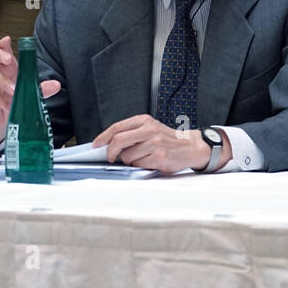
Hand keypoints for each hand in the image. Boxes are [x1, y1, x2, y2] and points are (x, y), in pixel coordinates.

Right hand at [0, 35, 60, 136]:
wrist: (5, 122)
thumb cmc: (14, 102)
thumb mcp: (30, 95)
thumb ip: (41, 89)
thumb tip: (55, 85)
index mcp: (9, 67)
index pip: (3, 49)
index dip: (3, 44)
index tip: (7, 40)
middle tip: (8, 59)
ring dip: (2, 80)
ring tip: (13, 90)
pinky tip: (4, 102)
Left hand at [92, 114, 227, 172]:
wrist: (190, 147)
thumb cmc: (167, 139)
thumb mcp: (151, 128)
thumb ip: (132, 133)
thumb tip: (109, 145)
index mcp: (145, 120)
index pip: (117, 127)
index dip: (103, 137)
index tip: (96, 145)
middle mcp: (150, 130)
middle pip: (118, 140)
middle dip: (110, 152)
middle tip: (110, 157)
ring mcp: (155, 144)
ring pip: (127, 157)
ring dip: (129, 161)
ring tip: (140, 158)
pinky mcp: (159, 157)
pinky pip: (139, 165)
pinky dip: (139, 166)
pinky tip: (149, 162)